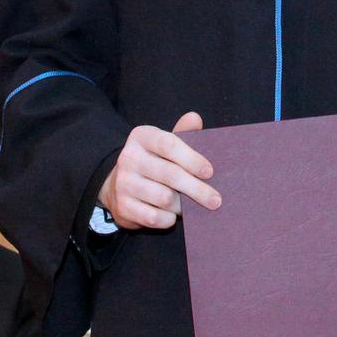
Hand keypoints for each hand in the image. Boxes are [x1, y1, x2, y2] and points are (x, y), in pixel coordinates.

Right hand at [97, 112, 218, 228]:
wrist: (120, 186)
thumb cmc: (154, 162)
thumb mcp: (165, 144)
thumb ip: (182, 133)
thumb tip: (195, 118)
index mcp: (141, 137)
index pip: (169, 145)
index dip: (192, 159)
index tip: (210, 172)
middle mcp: (129, 157)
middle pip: (170, 174)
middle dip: (197, 189)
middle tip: (216, 200)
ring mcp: (123, 183)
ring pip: (164, 198)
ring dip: (182, 205)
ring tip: (189, 206)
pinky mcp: (123, 206)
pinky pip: (154, 217)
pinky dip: (168, 219)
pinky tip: (172, 215)